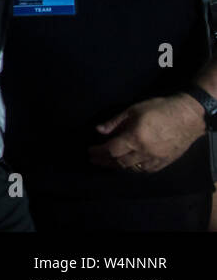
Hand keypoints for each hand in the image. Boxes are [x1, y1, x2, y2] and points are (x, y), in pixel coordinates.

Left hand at [88, 94, 207, 173]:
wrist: (188, 117)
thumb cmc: (159, 109)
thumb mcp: (133, 110)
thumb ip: (115, 122)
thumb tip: (98, 130)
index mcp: (134, 138)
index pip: (111, 150)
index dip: (99, 152)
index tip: (90, 151)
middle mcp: (144, 152)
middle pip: (119, 162)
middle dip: (105, 161)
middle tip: (95, 160)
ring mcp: (155, 159)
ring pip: (132, 168)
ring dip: (118, 166)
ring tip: (108, 163)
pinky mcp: (165, 162)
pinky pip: (145, 170)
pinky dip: (134, 169)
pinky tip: (128, 166)